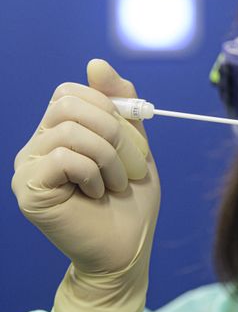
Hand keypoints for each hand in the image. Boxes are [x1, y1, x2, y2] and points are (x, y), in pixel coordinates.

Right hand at [11, 59, 160, 311]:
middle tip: (131, 168)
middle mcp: (36, 145)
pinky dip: (95, 173)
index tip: (135, 140)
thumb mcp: (134, 145)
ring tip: (117, 184)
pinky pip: (65, 156)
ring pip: (72, 129)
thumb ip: (119, 105)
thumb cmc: (130, 201)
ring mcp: (27, 167)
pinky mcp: (28, 189)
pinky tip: (97, 195)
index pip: (73, 91)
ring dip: (110, 157)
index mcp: (59, 132)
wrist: (126, 249)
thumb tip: (95, 62)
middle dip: (115, 132)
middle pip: (70, 103)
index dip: (110, 108)